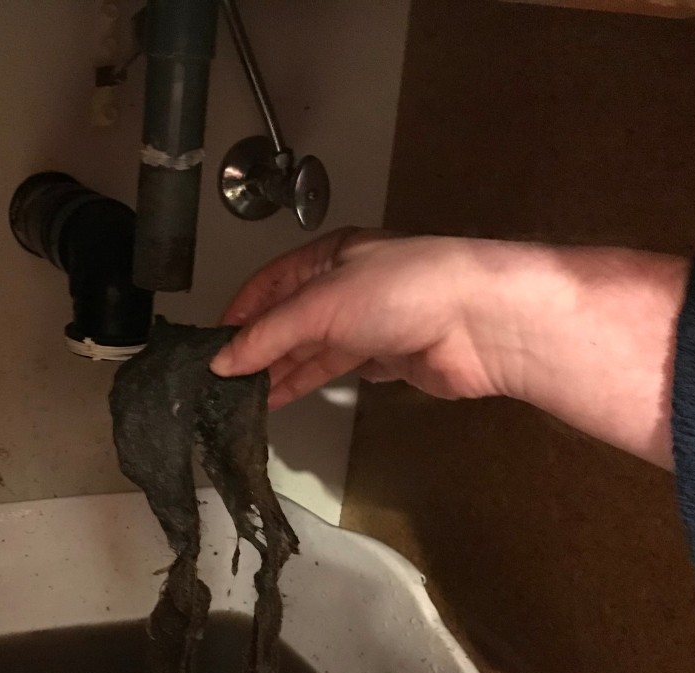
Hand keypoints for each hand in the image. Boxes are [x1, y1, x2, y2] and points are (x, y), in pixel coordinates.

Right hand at [210, 230, 516, 407]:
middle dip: (259, 346)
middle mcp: (350, 285)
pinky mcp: (391, 357)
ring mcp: (372, 322)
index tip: (213, 341)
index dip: (241, 310)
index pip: (272, 282)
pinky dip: (313, 382)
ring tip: (246, 396)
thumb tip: (225, 359)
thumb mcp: (320, 304)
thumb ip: (269, 335)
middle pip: (292, 318)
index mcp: (332, 255)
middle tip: (226, 376)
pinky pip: (340, 370)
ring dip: (282, 371)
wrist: (481, 322)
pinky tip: (287, 396)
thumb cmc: (407, 289)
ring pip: (314, 348)